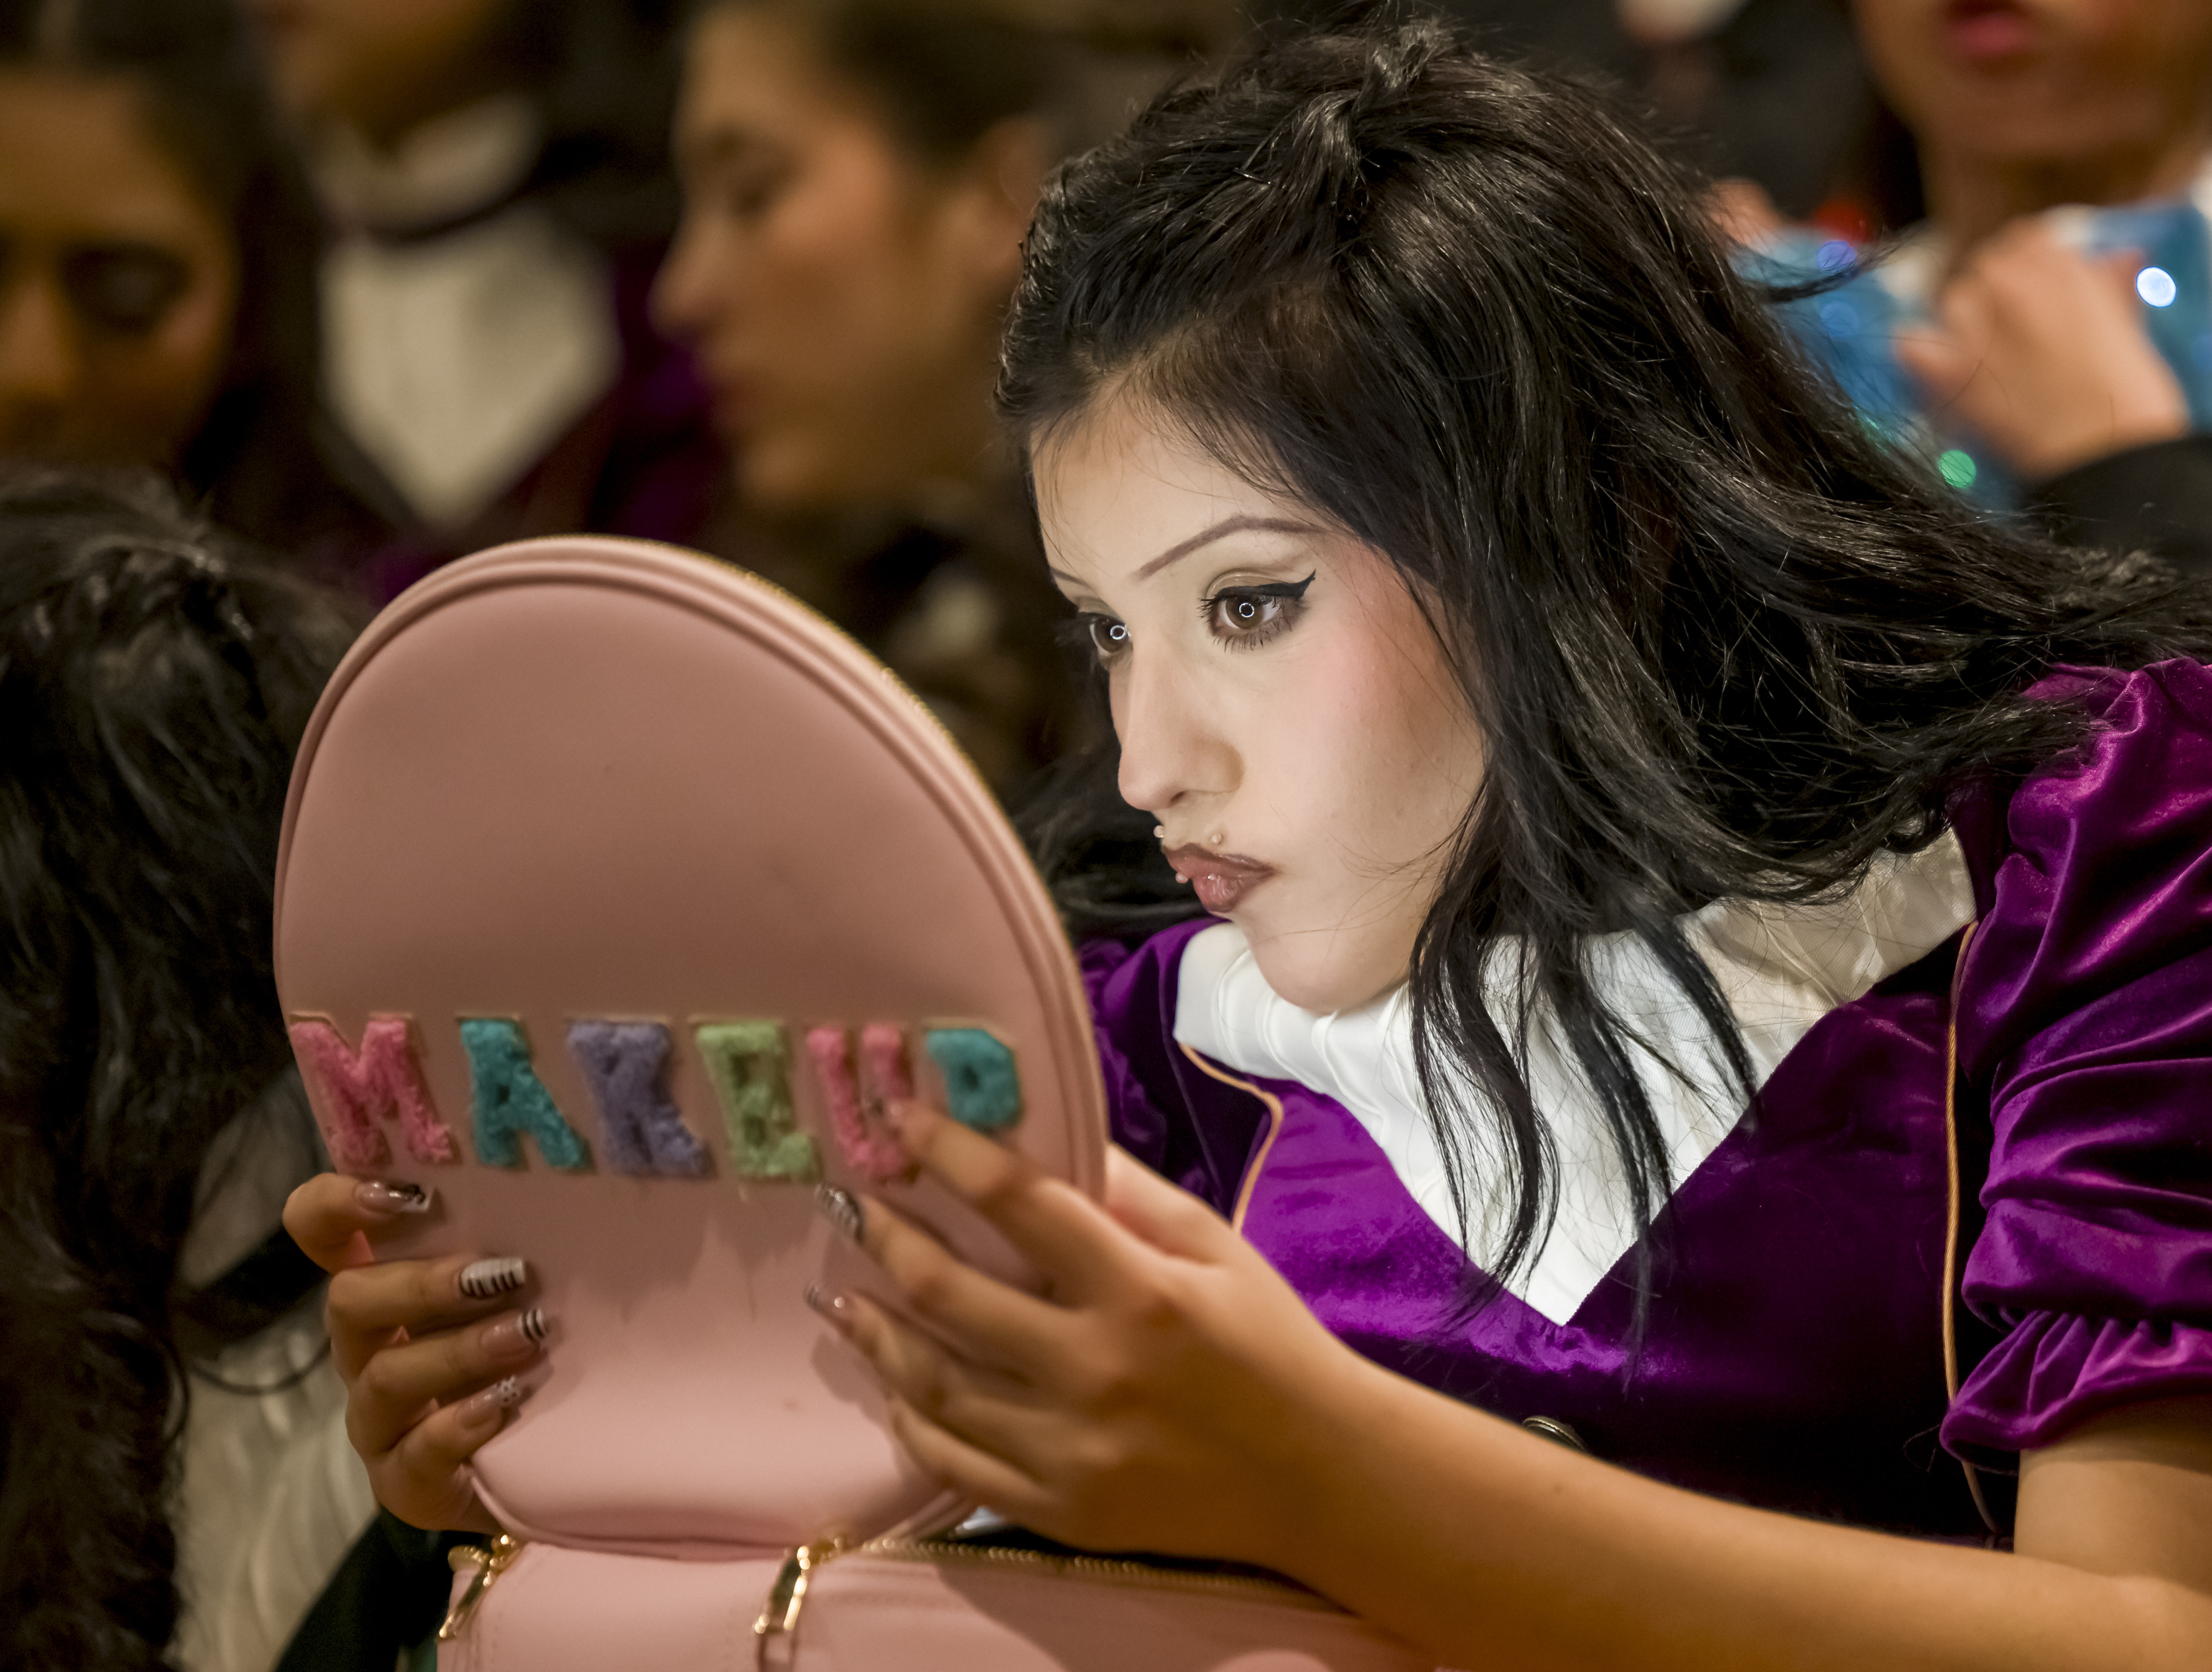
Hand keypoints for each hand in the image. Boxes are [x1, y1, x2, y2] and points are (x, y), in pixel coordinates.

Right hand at [283, 1173, 544, 1532]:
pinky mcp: (404, 1481)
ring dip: (457, 1351)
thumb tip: (571, 1183)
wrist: (545, 1461)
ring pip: (384, 1376)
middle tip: (505, 1274)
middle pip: (349, 1301)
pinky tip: (503, 1406)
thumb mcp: (524, 1285)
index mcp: (385, 1286)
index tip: (405, 1194)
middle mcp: (367, 1347)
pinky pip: (413, 1456)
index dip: (337, 1203)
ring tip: (528, 1333)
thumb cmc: (534, 1345)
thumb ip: (520, 1235)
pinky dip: (457, 1425)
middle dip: (423, 1284)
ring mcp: (379, 1419)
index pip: (320, 1230)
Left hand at [812, 1102, 1378, 1565]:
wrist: (1320, 1478)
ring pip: (935, 1384)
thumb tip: (1045, 1135)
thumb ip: (1129, 1193)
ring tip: (845, 1291)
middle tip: (851, 1205)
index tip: (901, 1118)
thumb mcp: (1216, 1248)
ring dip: (877, 1329)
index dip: (950, 1152)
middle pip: (953, 1295)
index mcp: (1140, 1292)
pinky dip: (910, 1419)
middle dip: (887, 1236)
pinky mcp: (1060, 1511)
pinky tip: (893, 1385)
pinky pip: (954, 1464)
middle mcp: (1095, 1370)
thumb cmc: (1269, 1344)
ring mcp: (1070, 1451)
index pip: (1020, 1204)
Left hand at [1896, 218, 2188, 479]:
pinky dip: (1923, 353)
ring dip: (1965, 320)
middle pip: (1984, 270)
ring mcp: (1973, 329)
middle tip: (2016, 324)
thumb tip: (2114, 259)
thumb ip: (2107, 286)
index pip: (2024, 240)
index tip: (2035, 283)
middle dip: (1998, 292)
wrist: (2105, 454)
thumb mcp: (2125, 323)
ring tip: (1989, 350)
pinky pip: (1913, 347)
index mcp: (2057, 267)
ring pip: (1953, 304)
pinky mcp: (1946, 375)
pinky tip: (1942, 368)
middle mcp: (2009, 288)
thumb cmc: (2127, 392)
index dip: (2029, 263)